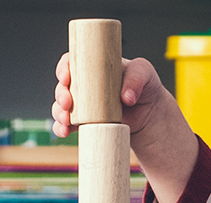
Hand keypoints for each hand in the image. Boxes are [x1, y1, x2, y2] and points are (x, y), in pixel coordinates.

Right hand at [52, 54, 166, 138]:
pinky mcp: (87, 123)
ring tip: (66, 120)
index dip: (64, 68)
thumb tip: (126, 97)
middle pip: (63, 86)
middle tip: (68, 103)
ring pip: (61, 107)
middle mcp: (85, 85)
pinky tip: (64, 131)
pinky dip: (62, 128)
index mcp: (94, 67)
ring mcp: (84, 105)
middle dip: (60, 94)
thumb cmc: (146, 87)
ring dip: (59, 113)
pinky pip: (67, 125)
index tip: (66, 78)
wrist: (151, 115)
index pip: (72, 62)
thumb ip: (137, 78)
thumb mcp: (146, 73)